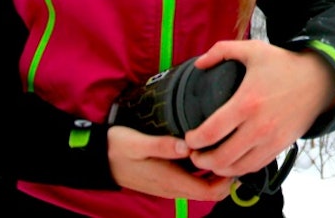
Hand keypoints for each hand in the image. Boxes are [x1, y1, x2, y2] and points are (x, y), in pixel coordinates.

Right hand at [107, 125, 231, 200]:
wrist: (99, 159)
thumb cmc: (117, 149)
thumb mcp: (137, 143)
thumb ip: (162, 145)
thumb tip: (186, 146)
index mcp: (171, 181)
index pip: (210, 192)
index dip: (228, 180)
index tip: (234, 159)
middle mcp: (173, 187)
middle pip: (211, 192)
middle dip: (227, 177)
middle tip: (234, 152)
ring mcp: (170, 186)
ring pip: (203, 188)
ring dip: (217, 175)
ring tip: (224, 150)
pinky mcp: (166, 180)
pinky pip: (193, 182)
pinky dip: (205, 173)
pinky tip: (206, 153)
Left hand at [182, 40, 334, 178]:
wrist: (319, 80)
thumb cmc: (283, 64)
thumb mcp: (253, 49)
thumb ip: (221, 51)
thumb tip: (198, 64)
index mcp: (247, 102)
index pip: (211, 132)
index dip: (193, 140)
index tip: (188, 138)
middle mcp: (259, 126)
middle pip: (221, 157)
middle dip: (201, 160)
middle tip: (193, 154)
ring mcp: (271, 139)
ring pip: (238, 168)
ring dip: (219, 169)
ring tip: (209, 161)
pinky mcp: (281, 146)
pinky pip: (255, 166)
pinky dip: (239, 170)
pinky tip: (230, 163)